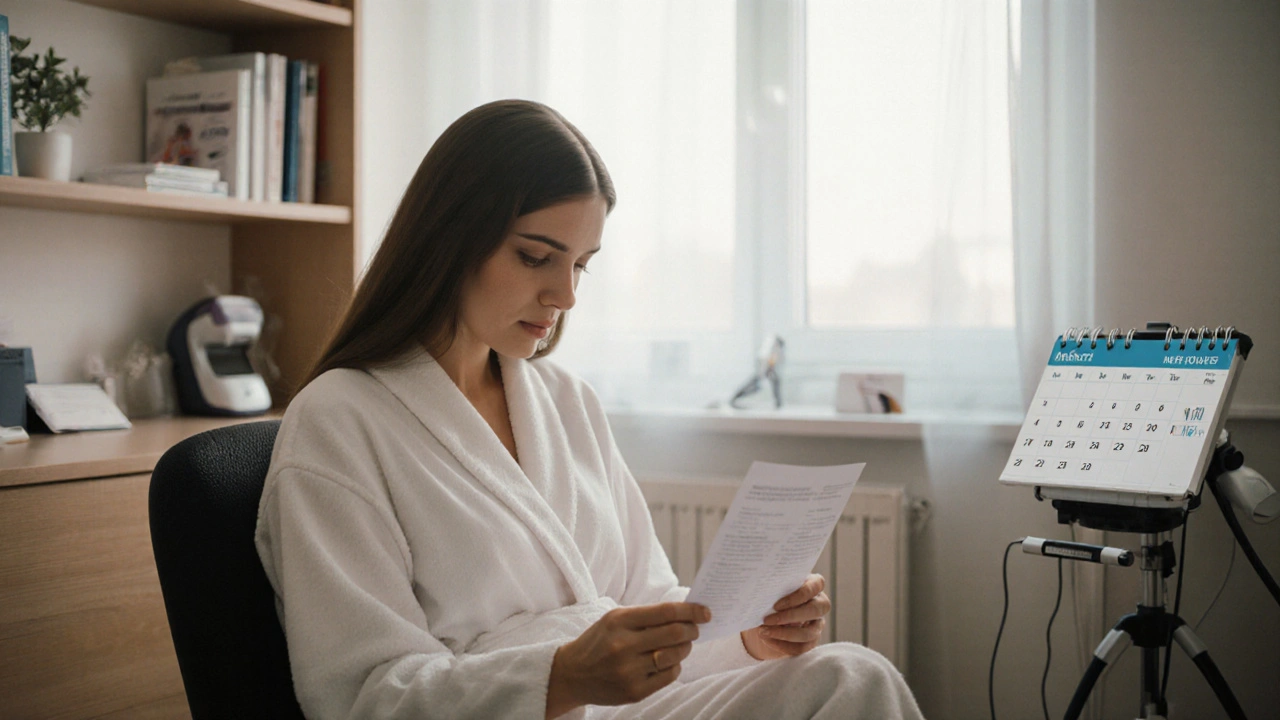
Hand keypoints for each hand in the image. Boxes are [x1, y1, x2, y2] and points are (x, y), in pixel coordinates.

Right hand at [546, 602, 709, 718]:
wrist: (571, 674)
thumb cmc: (598, 641)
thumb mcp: (614, 619)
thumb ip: (646, 616)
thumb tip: (685, 613)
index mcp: (619, 621)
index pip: (666, 612)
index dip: (691, 611)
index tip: (705, 612)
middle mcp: (623, 646)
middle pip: (675, 634)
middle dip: (692, 629)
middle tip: (695, 628)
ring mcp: (629, 671)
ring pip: (675, 656)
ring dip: (685, 647)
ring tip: (682, 644)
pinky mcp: (634, 691)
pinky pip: (669, 676)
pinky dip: (674, 666)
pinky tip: (667, 661)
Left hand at [741, 574, 829, 660]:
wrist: (762, 620)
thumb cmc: (767, 599)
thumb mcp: (769, 593)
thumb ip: (773, 593)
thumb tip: (765, 601)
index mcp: (811, 584)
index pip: (817, 585)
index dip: (799, 595)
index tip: (776, 605)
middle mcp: (818, 603)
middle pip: (818, 609)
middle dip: (791, 616)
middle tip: (767, 620)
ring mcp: (817, 623)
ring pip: (810, 632)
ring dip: (784, 634)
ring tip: (763, 632)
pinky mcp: (812, 640)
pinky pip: (803, 647)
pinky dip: (783, 646)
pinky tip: (768, 640)